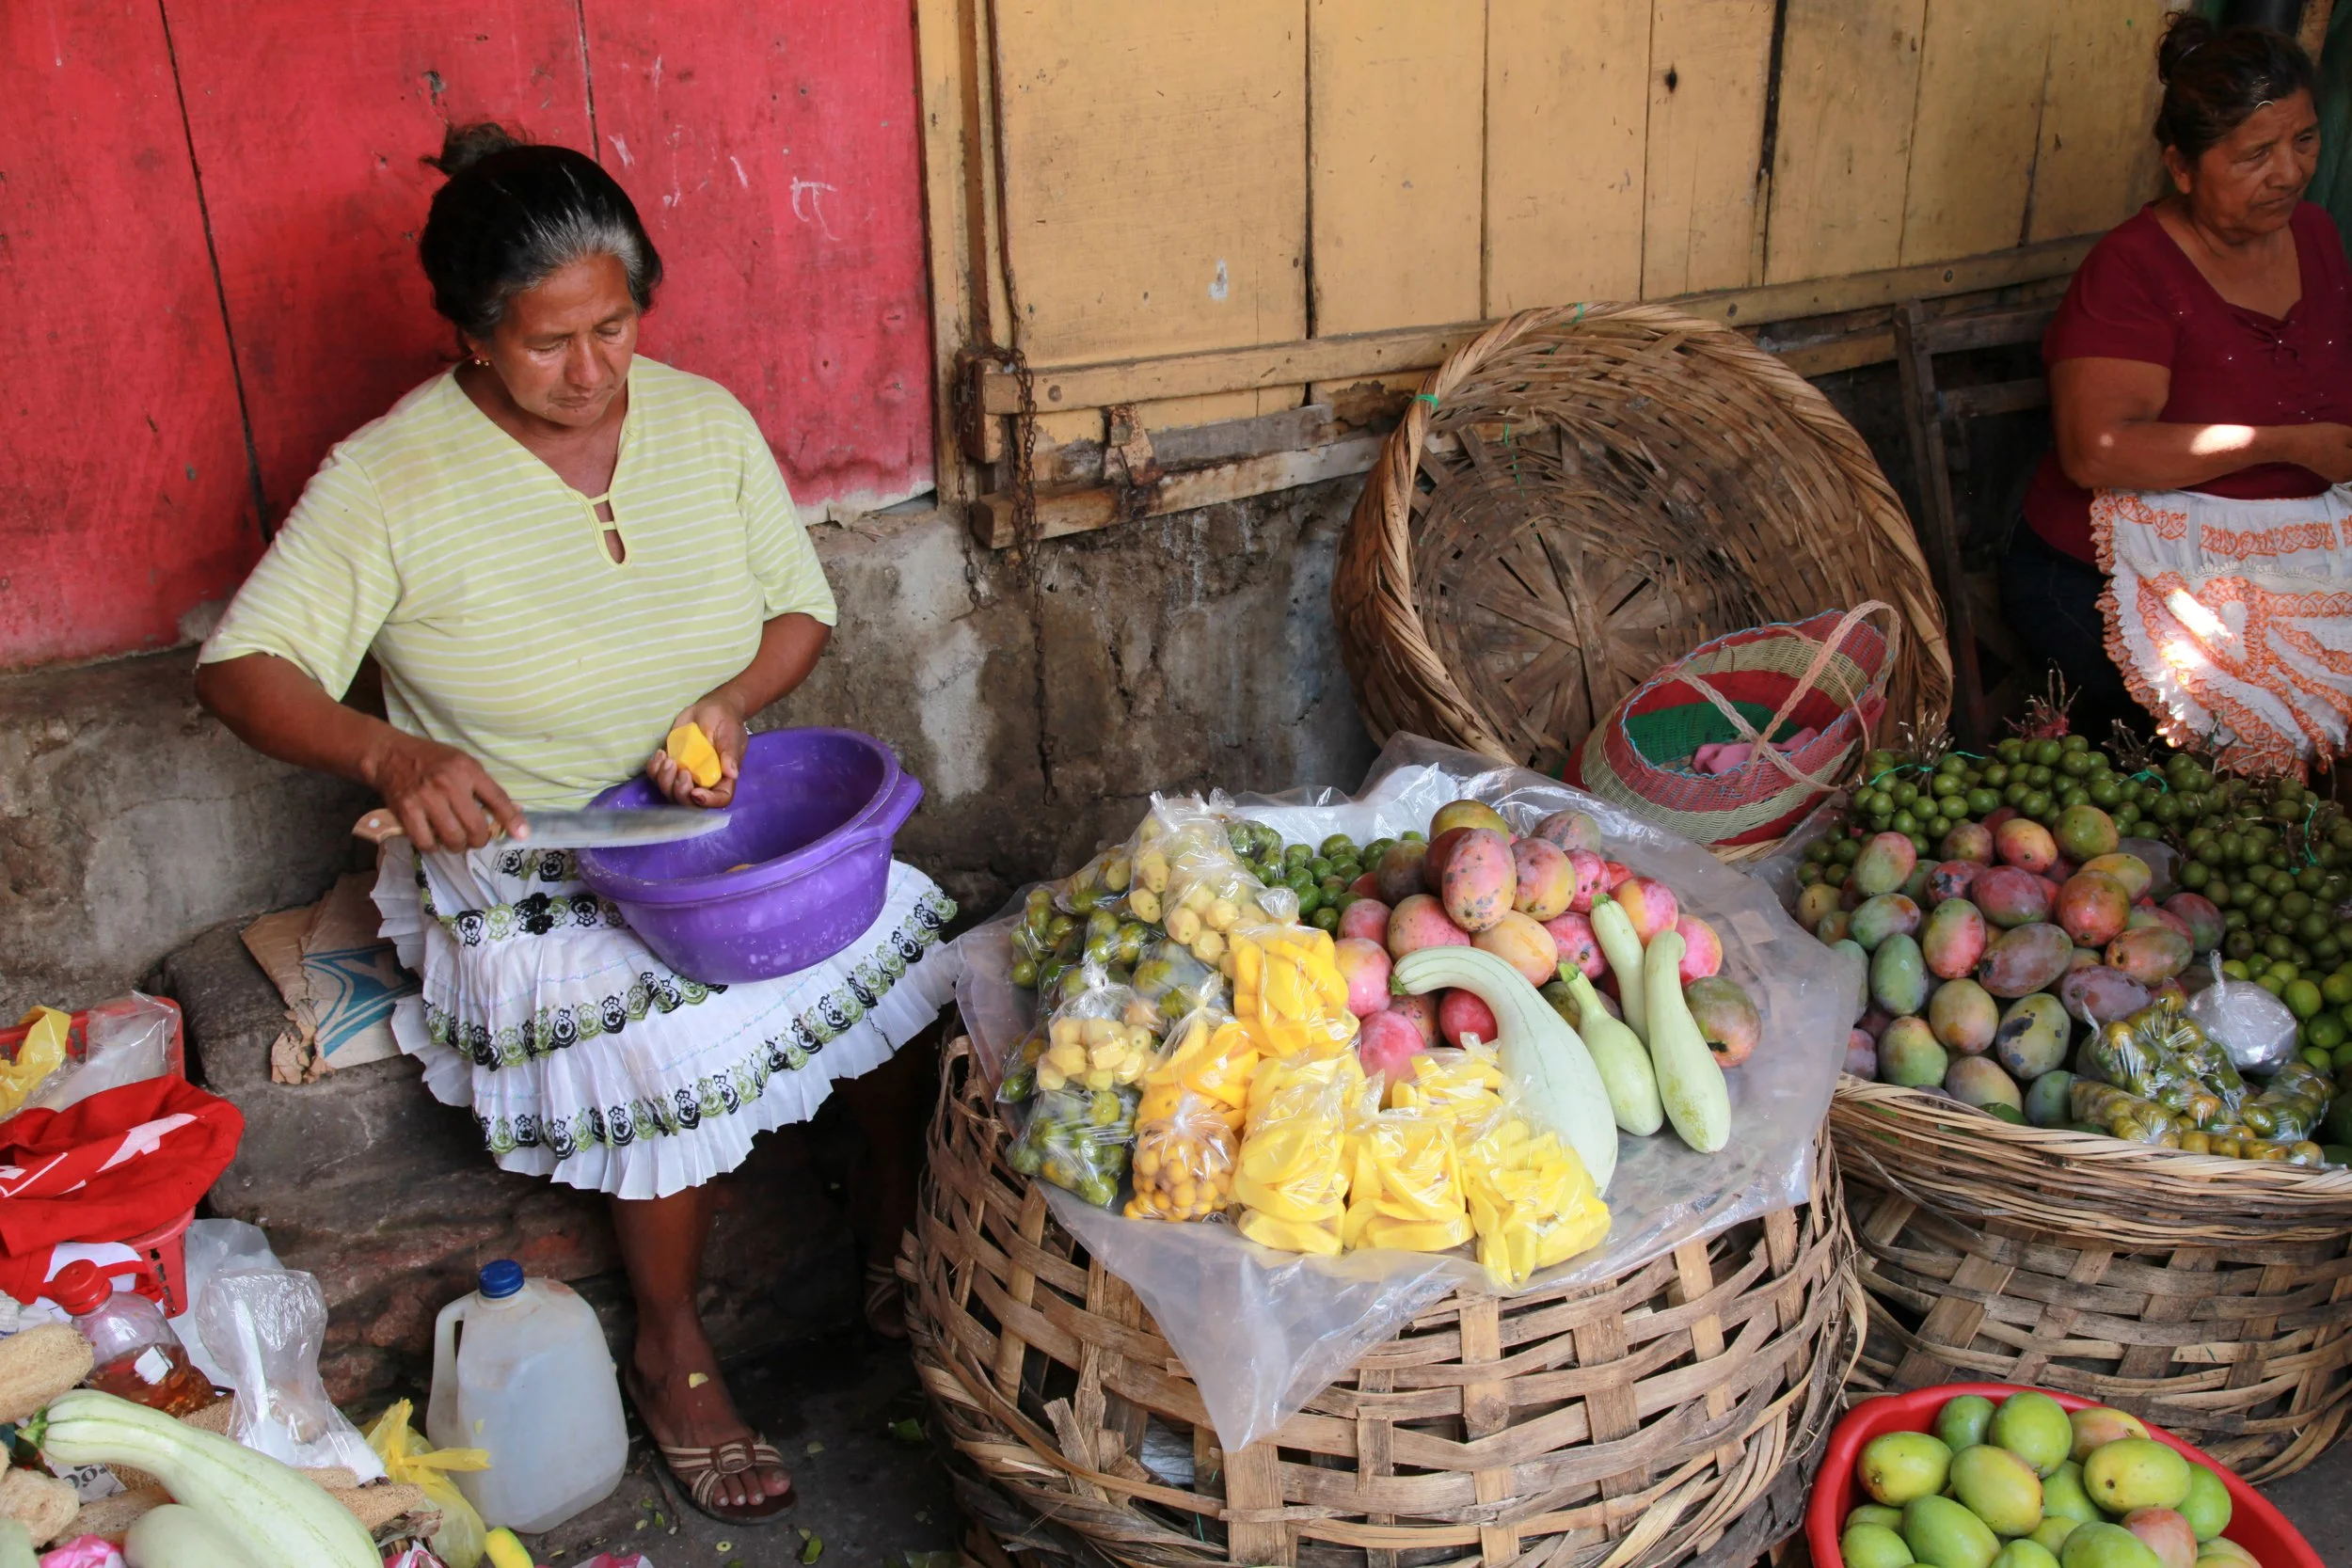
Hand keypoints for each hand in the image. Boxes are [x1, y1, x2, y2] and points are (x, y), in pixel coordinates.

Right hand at [362, 731, 523, 851]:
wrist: (390, 754)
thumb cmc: (432, 760)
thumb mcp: (463, 762)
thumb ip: (483, 786)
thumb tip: (510, 812)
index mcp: (467, 769)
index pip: (497, 798)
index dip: (511, 819)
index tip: (521, 834)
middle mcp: (448, 783)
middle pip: (475, 827)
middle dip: (480, 840)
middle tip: (476, 839)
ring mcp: (426, 798)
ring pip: (453, 838)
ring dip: (458, 846)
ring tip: (456, 841)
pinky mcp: (406, 810)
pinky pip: (426, 842)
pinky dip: (433, 847)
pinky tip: (434, 841)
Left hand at [646, 693, 746, 808]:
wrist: (709, 708)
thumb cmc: (724, 720)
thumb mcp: (729, 733)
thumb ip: (729, 753)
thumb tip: (732, 773)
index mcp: (723, 777)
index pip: (720, 799)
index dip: (708, 801)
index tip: (696, 791)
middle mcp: (703, 781)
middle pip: (690, 802)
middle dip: (680, 791)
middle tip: (678, 768)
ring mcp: (685, 775)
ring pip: (670, 792)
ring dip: (664, 780)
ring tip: (666, 758)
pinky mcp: (670, 765)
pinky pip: (657, 777)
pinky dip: (654, 769)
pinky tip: (659, 754)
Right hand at [2276, 422, 2351, 483]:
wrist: (2294, 445)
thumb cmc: (2322, 438)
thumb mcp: (2348, 434)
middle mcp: (2348, 477)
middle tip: (2350, 440)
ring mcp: (2339, 477)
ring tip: (2348, 444)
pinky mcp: (2331, 474)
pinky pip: (2347, 469)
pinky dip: (2349, 460)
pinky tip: (2345, 449)